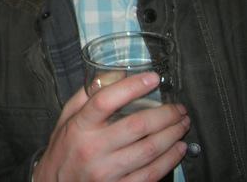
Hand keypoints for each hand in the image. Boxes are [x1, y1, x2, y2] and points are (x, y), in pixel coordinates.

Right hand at [33, 72, 188, 181]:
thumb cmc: (64, 148)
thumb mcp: (67, 117)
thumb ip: (88, 94)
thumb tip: (117, 75)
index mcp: (79, 126)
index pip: (105, 101)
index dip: (132, 87)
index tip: (153, 78)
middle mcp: (92, 148)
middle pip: (137, 126)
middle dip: (165, 114)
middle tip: (178, 108)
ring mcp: (106, 172)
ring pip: (149, 150)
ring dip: (172, 135)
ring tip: (182, 125)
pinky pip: (151, 174)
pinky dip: (170, 160)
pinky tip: (178, 149)